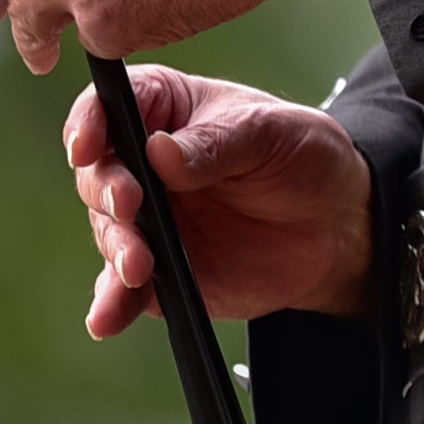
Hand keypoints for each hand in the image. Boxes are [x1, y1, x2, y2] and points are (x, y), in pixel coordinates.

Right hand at [70, 65, 376, 333]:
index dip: (89, 121)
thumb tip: (158, 152)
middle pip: (99, 171)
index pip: (110, 104)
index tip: (89, 145)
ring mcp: (148, 220)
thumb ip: (216, 143)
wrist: (334, 224)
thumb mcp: (269, 132)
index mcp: (164, 109)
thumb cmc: (299, 154)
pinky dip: (112, 303)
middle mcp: (142, 164)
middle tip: (130, 204)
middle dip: (107, 189)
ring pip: (109, 231)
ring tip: (139, 266)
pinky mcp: (158, 272)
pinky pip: (124, 289)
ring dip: (117, 248)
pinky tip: (107, 318)